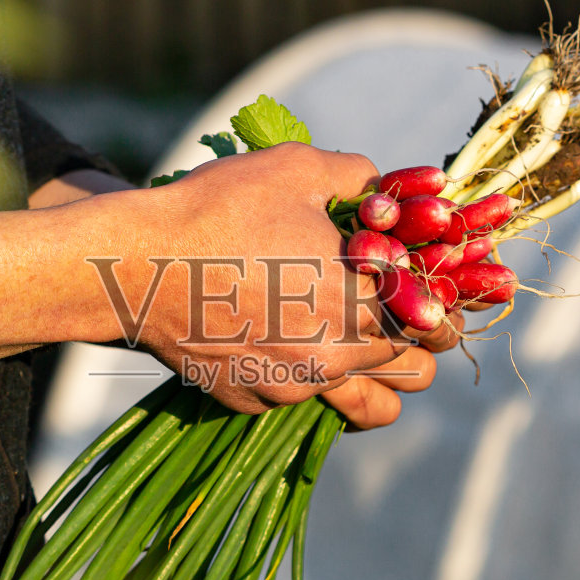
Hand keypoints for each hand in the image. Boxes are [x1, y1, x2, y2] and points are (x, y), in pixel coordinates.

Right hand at [37, 156, 468, 429]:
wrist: (134, 266)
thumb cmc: (219, 209)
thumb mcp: (298, 170)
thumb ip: (364, 179)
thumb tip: (397, 191)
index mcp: (359, 304)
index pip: (440, 325)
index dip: (445, 306)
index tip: (435, 291)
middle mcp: (334, 359)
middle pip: (415, 375)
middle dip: (417, 346)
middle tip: (397, 313)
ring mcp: (293, 390)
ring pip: (370, 410)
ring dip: (376, 382)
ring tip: (356, 344)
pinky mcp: (253, 402)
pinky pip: (302, 403)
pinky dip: (305, 378)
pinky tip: (282, 337)